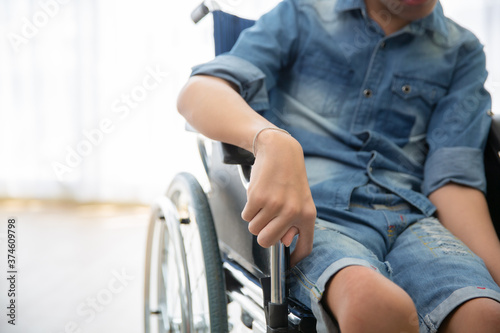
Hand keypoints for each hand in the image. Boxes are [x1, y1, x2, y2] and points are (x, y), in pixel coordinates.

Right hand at [241, 130, 316, 266]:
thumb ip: (294, 223)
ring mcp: (275, 205)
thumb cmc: (289, 177)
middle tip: (265, 220)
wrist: (280, 151)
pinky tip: (258, 195)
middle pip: (267, 242)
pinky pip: (246, 216)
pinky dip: (248, 209)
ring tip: (264, 203)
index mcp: (307, 215)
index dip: (294, 261)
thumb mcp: (300, 200)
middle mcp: (292, 212)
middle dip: (262, 234)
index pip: (304, 248)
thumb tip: (284, 242)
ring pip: (254, 229)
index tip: (288, 266)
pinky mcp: (258, 197)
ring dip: (254, 219)